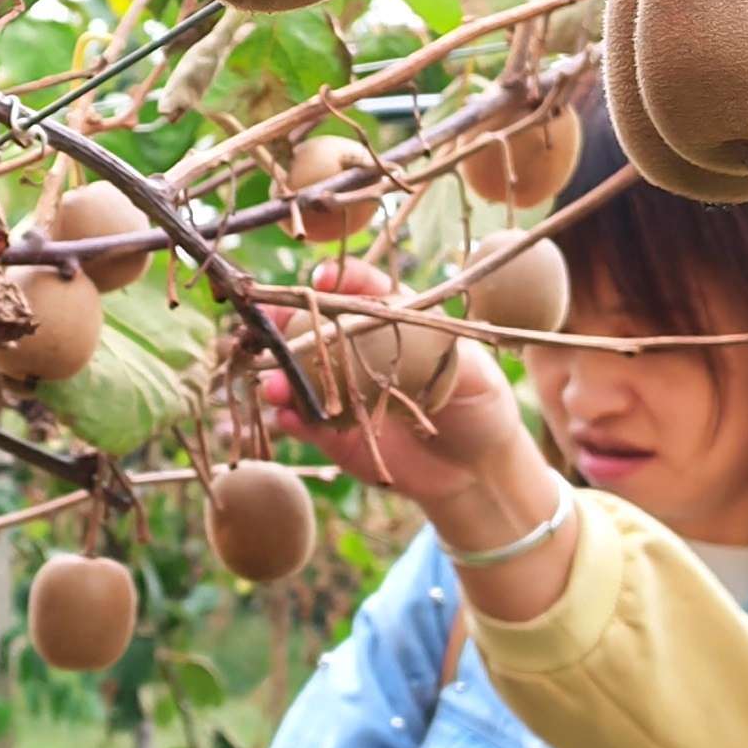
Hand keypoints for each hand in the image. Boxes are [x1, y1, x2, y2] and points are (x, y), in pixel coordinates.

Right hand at [256, 261, 538, 512]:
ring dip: (277, 375)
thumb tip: (406, 342)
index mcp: (391, 321)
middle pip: (311, 326)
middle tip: (268, 326)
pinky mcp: (332, 431)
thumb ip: (441, 352)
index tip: (320, 280)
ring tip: (273, 385)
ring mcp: (340, 390)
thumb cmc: (479, 405)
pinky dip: (290, 417)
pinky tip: (287, 417)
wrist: (474, 469)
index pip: (359, 288)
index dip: (338, 279)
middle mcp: (358, 350)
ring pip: (297, 374)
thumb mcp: (472, 371)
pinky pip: (302, 421)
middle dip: (283, 323)